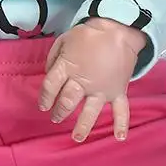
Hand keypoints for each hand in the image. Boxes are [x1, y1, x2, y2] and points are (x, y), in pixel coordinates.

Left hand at [38, 18, 145, 141]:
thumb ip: (54, 58)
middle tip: (56, 117)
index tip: (43, 105)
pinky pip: (121, 110)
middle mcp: (83, 82)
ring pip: (90, 111)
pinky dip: (121, 124)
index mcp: (68, 68)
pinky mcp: (118, 91)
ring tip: (77, 137)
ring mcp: (101, 89)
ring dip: (82, 126)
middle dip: (59, 112)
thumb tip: (50, 73)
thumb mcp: (64, 39)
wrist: (119, 27)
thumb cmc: (90, 33)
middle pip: (67, 102)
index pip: (50, 87)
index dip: (44, 98)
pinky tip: (120, 137)